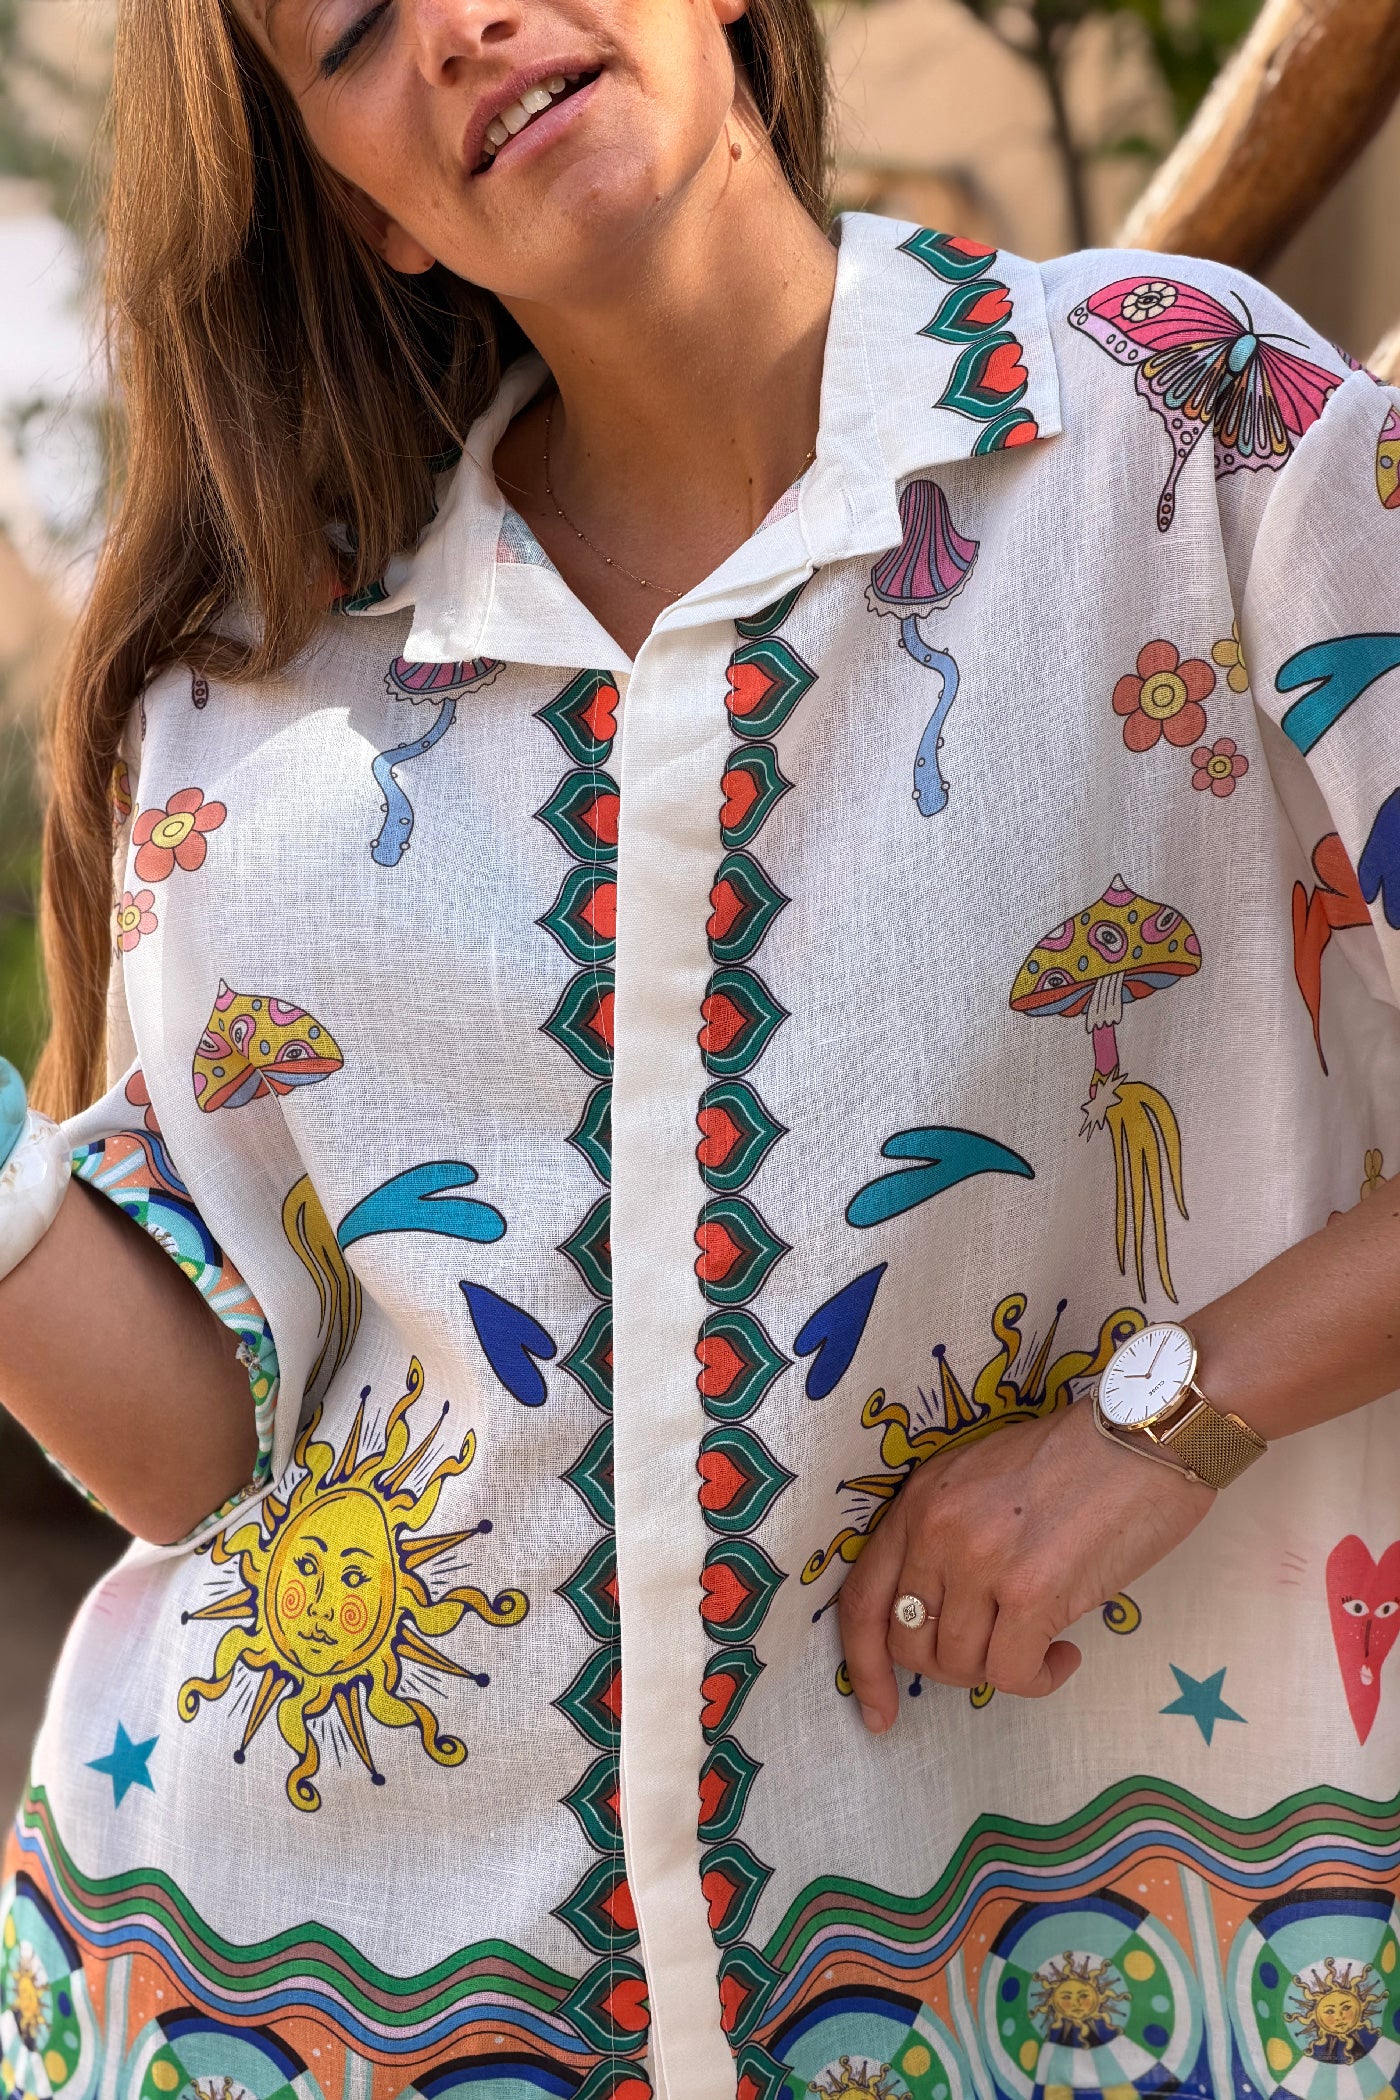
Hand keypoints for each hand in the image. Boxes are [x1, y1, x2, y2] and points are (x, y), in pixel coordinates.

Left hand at [838, 1396, 1214, 1731]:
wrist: (1145, 1434)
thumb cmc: (1077, 1454)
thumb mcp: (983, 1477)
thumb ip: (948, 1533)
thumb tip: (941, 1608)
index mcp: (919, 1500)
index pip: (863, 1599)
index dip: (865, 1666)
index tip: (879, 1712)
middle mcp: (936, 1530)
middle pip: (909, 1643)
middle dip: (949, 1668)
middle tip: (997, 1653)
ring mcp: (980, 1561)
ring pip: (961, 1664)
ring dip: (1002, 1671)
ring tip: (1042, 1645)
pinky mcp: (1032, 1591)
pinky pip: (1012, 1674)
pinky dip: (1038, 1680)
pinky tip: (1063, 1654)